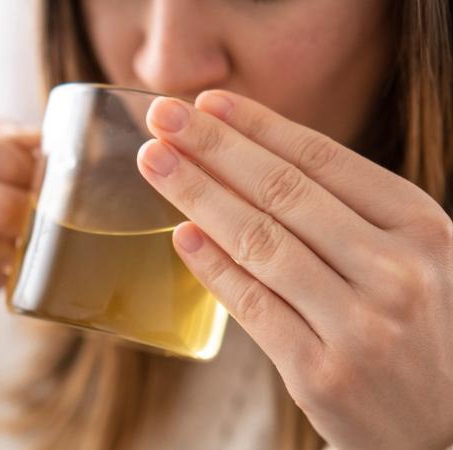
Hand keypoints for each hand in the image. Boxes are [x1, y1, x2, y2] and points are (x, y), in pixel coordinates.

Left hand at [137, 90, 452, 448]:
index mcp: (422, 228)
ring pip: (261, 242)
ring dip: (197, 195)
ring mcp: (360, 324)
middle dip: (214, 147)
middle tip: (162, 116)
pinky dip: (212, 267)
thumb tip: (258, 168)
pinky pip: (253, 306)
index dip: (258, 126)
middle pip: (283, 192)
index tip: (208, 103)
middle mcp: (396, 269)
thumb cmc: (429, 336)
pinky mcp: (322, 373)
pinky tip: (180, 236)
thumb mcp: (422, 261)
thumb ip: (356, 219)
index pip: (324, 160)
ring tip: (154, 162)